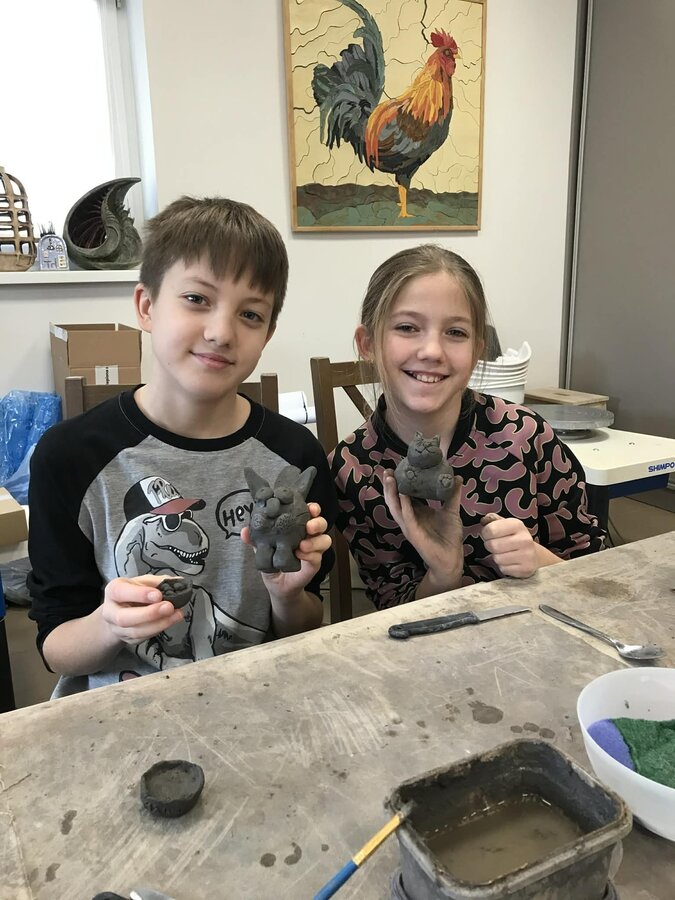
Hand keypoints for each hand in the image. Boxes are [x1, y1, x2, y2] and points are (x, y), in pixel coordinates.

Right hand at [101, 575, 183, 644]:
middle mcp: (111, 611)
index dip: (139, 594)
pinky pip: (143, 638)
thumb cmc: (134, 593)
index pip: (120, 592)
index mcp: (113, 591)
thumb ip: (158, 582)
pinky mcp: (128, 639)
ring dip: (159, 624)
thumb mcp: (143, 581)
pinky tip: (171, 621)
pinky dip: (159, 629)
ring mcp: (118, 629)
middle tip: (169, 607)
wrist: (121, 612)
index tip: (158, 595)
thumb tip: (179, 582)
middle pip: (124, 618)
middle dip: (149, 614)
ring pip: (135, 632)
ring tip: (177, 615)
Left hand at [241, 502, 330, 602]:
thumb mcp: (261, 549)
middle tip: (309, 526)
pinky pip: (318, 556)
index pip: (310, 513)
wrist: (277, 584)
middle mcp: (309, 536)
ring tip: (302, 544)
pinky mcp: (315, 563)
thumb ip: (254, 540)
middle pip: (322, 524)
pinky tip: (300, 555)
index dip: (313, 508)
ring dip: (316, 540)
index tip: (310, 508)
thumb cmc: (272, 560)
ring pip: (325, 540)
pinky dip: (310, 554)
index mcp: (298, 527)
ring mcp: (314, 549)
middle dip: (318, 522)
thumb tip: (244, 531)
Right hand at [382, 471, 463, 586]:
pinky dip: (404, 506)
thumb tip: (457, 477)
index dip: (399, 482)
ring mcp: (409, 526)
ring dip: (391, 493)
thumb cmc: (449, 536)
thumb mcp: (451, 510)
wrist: (452, 557)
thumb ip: (453, 494)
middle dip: (389, 485)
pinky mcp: (413, 534)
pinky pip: (407, 518)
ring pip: (395, 508)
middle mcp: (409, 518)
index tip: (396, 467)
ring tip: (390, 478)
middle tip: (387, 470)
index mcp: (416, 512)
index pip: (403, 494)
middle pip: (394, 499)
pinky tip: (403, 495)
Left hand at [480, 513, 537, 577]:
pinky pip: (503, 569)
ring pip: (497, 558)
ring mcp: (527, 555)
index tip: (490, 534)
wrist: (534, 555)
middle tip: (495, 545)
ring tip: (503, 553)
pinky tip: (510, 562)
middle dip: (490, 546)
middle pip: (492, 545)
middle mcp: (524, 539)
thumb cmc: (514, 537)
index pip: (491, 530)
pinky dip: (503, 567)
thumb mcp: (505, 524)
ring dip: (496, 557)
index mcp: (517, 525)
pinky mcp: (526, 569)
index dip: (486, 533)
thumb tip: (484, 521)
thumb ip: (492, 520)